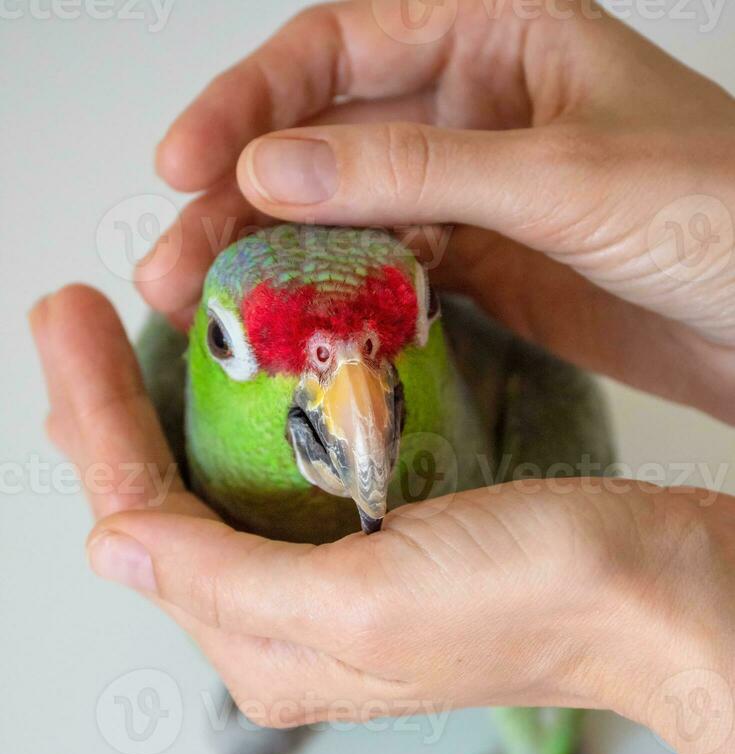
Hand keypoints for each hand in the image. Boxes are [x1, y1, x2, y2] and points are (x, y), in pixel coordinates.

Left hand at [31, 285, 734, 753]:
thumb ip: (227, 583)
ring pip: (213, 485)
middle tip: (77, 314)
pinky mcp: (374, 544)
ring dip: (168, 405)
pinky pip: (276, 476)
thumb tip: (110, 548)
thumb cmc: (534, 600)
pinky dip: (241, 416)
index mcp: (269, 653)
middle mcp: (286, 628)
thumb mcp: (364, 604)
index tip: (69, 317)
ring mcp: (330, 584)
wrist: (653, 593)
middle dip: (111, 409)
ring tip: (129, 330)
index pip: (142, 523)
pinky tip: (233, 368)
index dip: (95, 419)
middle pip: (164, 505)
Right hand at [140, 0, 734, 421]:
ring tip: (211, 307)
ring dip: (277, 259)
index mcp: (495, 35)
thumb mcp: (559, 174)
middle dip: (242, 198)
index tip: (187, 163)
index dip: (249, 103)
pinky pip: (389, 274)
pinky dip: (339, 300)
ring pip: (347, 215)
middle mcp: (473, 108)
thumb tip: (274, 167)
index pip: (337, 51)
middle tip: (178, 263)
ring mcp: (474, 194)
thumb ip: (414, 169)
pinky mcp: (484, 268)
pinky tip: (294, 328)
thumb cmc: (722, 211)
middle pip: (325, 140)